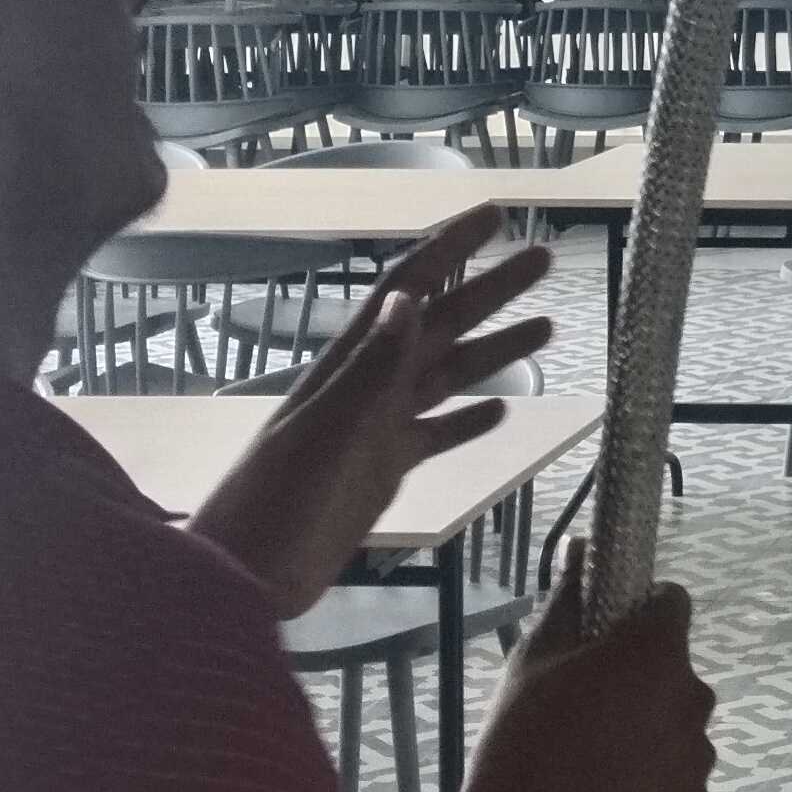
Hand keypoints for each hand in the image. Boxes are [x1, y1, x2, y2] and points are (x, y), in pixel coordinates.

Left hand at [186, 214, 554, 620]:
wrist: (245, 577)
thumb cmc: (272, 502)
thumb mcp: (322, 433)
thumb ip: (368, 369)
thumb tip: (409, 297)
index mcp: (351, 367)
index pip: (409, 288)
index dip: (450, 247)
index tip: (495, 214)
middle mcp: (370, 387)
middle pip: (441, 324)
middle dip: (491, 288)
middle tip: (544, 257)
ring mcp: (378, 429)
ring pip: (447, 375)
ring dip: (493, 348)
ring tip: (546, 327)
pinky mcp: (384, 471)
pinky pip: (436, 434)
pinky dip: (469, 420)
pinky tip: (502, 410)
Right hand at [449, 567, 716, 791]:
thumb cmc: (519, 745)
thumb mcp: (532, 663)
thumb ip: (568, 600)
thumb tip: (583, 549)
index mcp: (657, 651)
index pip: (673, 605)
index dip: (643, 615)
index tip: (611, 639)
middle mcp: (694, 697)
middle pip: (676, 672)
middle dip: (643, 682)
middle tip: (589, 713)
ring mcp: (700, 758)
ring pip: (680, 728)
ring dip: (651, 734)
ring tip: (594, 765)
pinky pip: (682, 782)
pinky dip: (657, 787)